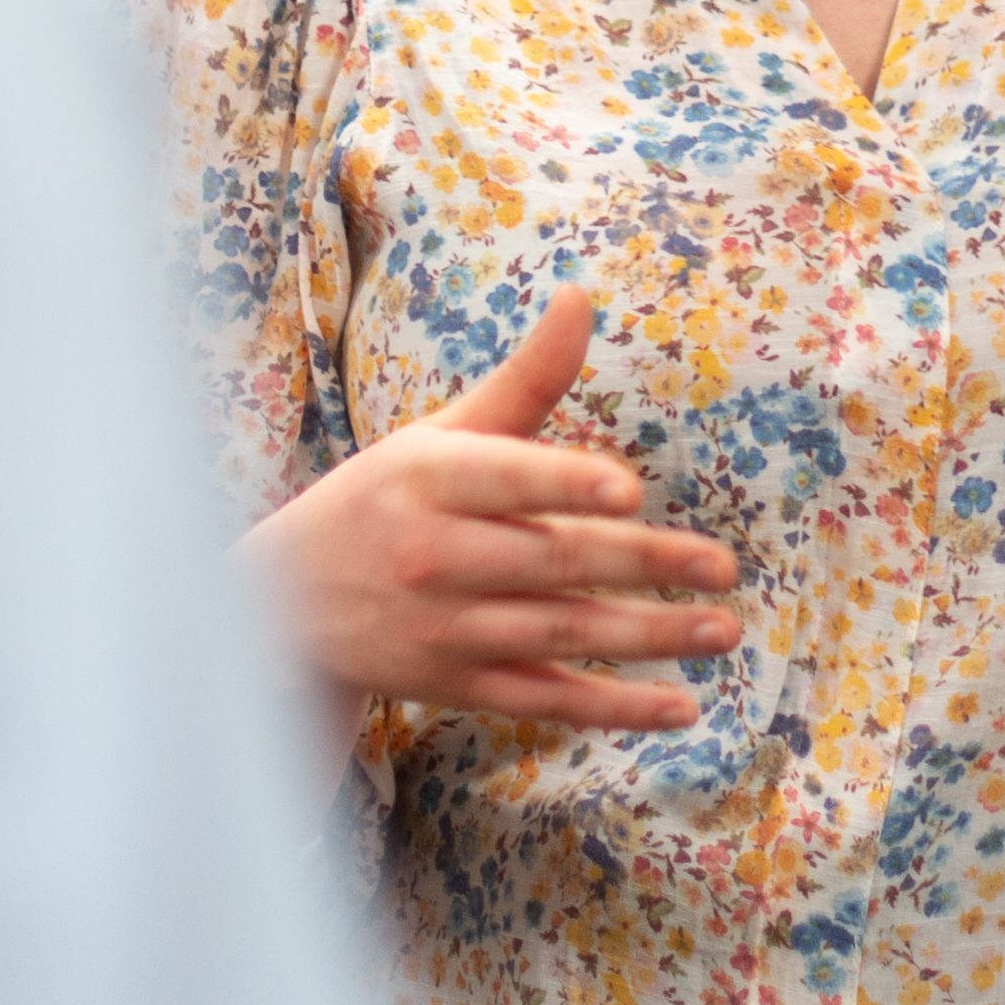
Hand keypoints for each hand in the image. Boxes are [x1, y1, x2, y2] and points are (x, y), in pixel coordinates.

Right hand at [241, 291, 744, 732]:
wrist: (282, 603)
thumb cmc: (385, 500)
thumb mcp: (438, 435)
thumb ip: (524, 381)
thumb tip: (581, 295)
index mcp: (432, 479)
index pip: (506, 478)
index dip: (565, 483)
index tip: (629, 488)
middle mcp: (436, 556)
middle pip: (550, 561)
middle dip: (641, 565)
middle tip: (722, 566)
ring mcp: (447, 629)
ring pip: (559, 635)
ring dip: (646, 638)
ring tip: (722, 630)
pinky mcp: (458, 686)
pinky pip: (545, 700)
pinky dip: (612, 710)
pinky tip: (678, 709)